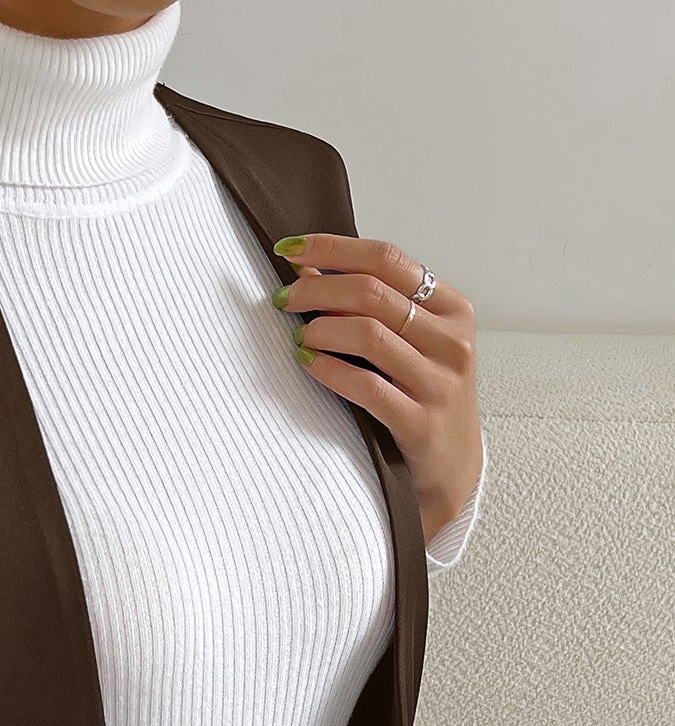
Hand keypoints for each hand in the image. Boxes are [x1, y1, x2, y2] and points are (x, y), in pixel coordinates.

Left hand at [270, 233, 482, 548]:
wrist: (452, 467)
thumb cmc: (422, 396)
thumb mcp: (409, 343)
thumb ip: (370, 305)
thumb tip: (307, 268)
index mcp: (452, 309)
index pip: (387, 258)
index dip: (332, 249)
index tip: (289, 251)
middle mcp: (452, 341)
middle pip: (372, 292)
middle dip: (316, 289)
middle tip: (283, 299)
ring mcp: (440, 383)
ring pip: (368, 334)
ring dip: (320, 329)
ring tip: (299, 336)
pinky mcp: (421, 423)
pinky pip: (366, 386)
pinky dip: (328, 370)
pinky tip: (307, 363)